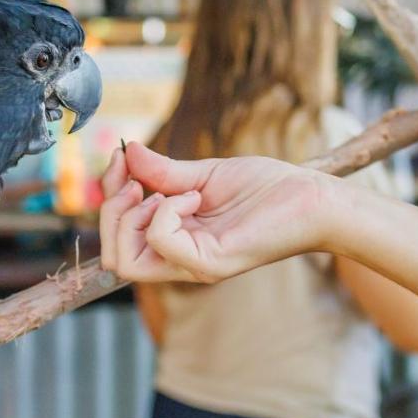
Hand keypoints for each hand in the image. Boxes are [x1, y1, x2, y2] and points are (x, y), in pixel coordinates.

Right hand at [99, 142, 335, 282]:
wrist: (310, 197)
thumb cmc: (266, 189)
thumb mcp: (203, 175)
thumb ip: (162, 172)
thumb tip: (127, 153)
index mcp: (175, 242)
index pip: (117, 238)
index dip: (107, 196)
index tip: (122, 159)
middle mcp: (180, 260)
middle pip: (113, 256)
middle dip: (111, 210)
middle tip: (137, 182)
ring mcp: (193, 265)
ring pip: (126, 260)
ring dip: (134, 216)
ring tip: (168, 192)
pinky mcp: (211, 263)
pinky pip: (162, 242)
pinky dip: (166, 212)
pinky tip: (195, 198)